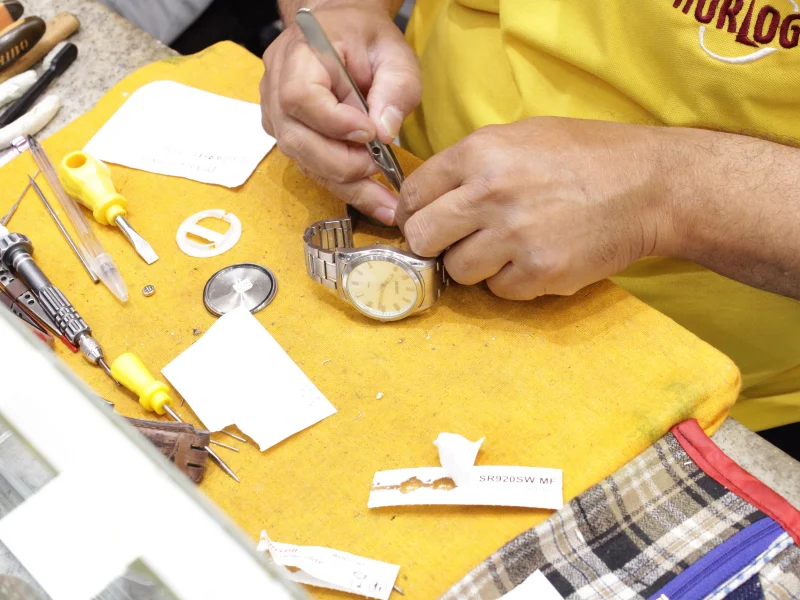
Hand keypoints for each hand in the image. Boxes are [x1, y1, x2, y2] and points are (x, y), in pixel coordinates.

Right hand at [260, 1, 420, 224]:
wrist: (339, 33)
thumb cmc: (366, 40)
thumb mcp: (394, 55)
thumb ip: (395, 89)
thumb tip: (384, 134)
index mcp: (299, 55)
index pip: (300, 97)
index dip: (334, 123)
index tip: (370, 133)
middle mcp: (276, 88)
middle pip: (297, 140)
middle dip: (343, 164)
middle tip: (382, 167)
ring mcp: (276, 115)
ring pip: (303, 162)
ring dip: (347, 183)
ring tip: (385, 200)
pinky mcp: (287, 136)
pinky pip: (311, 167)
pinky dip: (343, 184)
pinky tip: (372, 196)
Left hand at [395, 117, 673, 299]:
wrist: (651, 185)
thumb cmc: (587, 156)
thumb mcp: (522, 136)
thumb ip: (472, 163)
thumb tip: (431, 196)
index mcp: (480, 152)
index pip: (413, 195)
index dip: (413, 214)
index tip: (421, 223)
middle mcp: (490, 194)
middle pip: (422, 238)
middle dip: (434, 245)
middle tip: (455, 243)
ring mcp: (514, 236)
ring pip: (458, 270)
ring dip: (476, 265)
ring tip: (509, 247)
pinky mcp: (540, 271)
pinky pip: (499, 290)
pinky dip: (512, 281)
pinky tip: (537, 258)